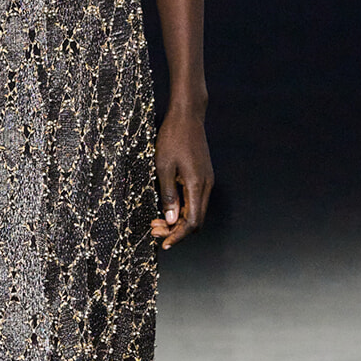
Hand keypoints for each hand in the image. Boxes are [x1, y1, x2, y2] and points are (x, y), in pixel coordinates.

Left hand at [151, 109, 213, 249]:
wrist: (187, 116)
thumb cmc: (173, 138)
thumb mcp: (163, 167)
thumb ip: (168, 195)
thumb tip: (171, 221)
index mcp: (197, 185)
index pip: (192, 222)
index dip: (178, 236)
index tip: (163, 244)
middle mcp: (206, 185)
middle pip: (195, 220)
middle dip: (176, 230)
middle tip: (154, 230)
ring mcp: (206, 180)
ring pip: (195, 211)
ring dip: (178, 220)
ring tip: (157, 221)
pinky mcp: (202, 176)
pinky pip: (194, 200)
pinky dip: (182, 209)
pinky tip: (167, 207)